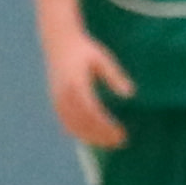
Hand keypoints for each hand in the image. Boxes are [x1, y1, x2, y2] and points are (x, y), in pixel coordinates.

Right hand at [46, 32, 133, 152]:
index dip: (107, 127)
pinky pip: (66, 124)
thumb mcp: (102, 59)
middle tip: (121, 141)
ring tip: (110, 142)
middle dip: (102, 136)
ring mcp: (57, 100)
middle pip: (84, 124)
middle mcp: (64, 95)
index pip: (92, 113)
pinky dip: (80, 133)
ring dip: (92, 138)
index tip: (122, 133)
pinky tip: (94, 137)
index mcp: (76, 84)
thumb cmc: (85, 50)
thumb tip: (130, 94)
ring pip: (74, 127)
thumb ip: (115, 76)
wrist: (59, 42)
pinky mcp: (55, 102)